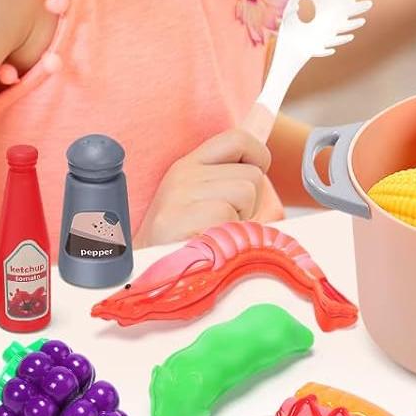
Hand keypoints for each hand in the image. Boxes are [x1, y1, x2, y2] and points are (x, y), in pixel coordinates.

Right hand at [136, 129, 275, 246]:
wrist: (142, 277)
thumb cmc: (187, 244)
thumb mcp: (210, 205)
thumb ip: (236, 186)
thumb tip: (272, 174)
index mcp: (191, 165)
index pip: (237, 138)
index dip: (258, 156)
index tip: (252, 182)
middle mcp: (183, 173)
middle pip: (253, 174)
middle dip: (251, 205)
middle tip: (226, 225)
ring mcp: (177, 194)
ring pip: (246, 192)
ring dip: (242, 220)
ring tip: (215, 236)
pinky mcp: (174, 218)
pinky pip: (228, 216)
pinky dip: (227, 236)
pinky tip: (207, 246)